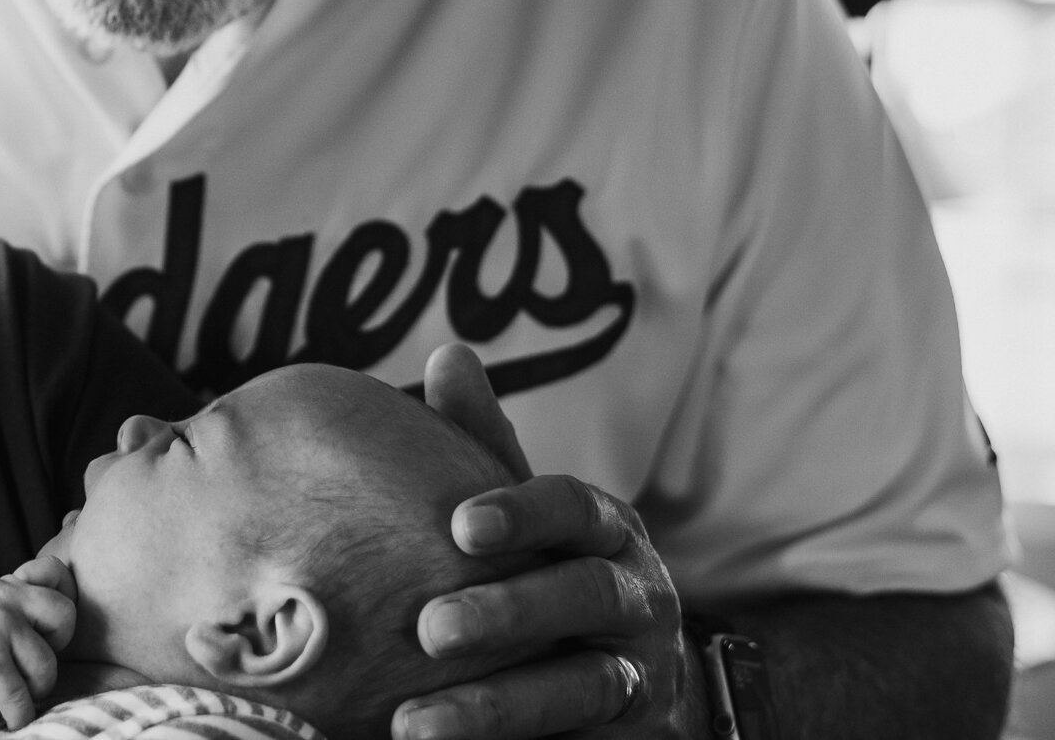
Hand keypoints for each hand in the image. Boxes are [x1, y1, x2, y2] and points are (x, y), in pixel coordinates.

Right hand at [0, 556, 76, 728]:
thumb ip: (18, 601)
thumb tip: (55, 626)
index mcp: (10, 585)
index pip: (55, 571)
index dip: (63, 596)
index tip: (49, 624)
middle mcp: (8, 598)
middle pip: (65, 617)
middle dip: (56, 646)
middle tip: (32, 659)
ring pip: (46, 666)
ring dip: (35, 688)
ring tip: (16, 690)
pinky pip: (20, 696)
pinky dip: (19, 714)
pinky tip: (13, 717)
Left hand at [398, 345, 708, 738]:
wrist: (635, 676)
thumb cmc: (552, 568)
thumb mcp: (527, 512)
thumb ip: (487, 443)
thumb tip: (450, 354)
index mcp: (606, 528)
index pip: (574, 507)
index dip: (523, 512)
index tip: (459, 527)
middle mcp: (636, 594)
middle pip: (582, 597)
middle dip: (508, 613)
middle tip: (428, 629)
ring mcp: (639, 670)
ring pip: (582, 687)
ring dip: (498, 706)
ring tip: (415, 725)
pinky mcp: (631, 733)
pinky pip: (581, 739)